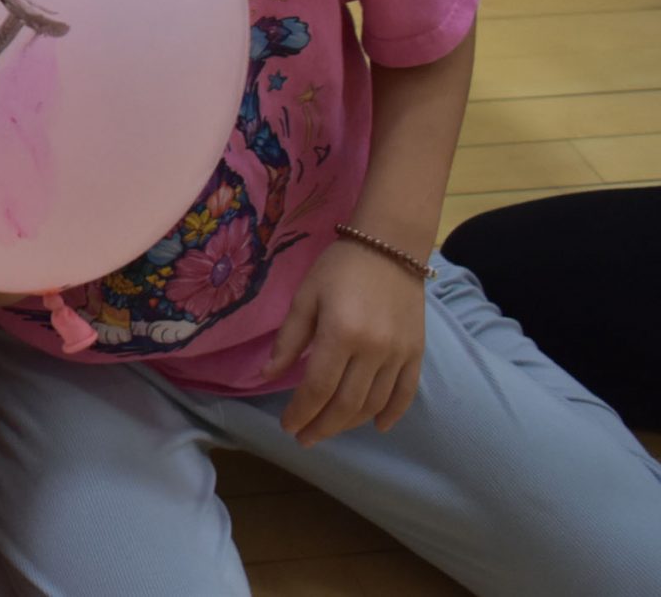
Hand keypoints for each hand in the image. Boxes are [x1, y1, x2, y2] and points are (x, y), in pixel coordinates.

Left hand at [267, 237, 426, 446]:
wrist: (389, 246)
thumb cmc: (338, 268)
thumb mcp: (305, 297)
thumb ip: (289, 339)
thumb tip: (267, 375)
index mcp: (340, 334)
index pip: (317, 387)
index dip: (300, 412)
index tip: (287, 426)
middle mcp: (373, 350)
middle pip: (346, 403)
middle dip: (322, 426)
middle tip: (304, 438)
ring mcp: (399, 354)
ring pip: (374, 403)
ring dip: (350, 424)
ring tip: (328, 430)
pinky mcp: (417, 353)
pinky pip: (405, 393)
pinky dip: (392, 414)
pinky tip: (377, 427)